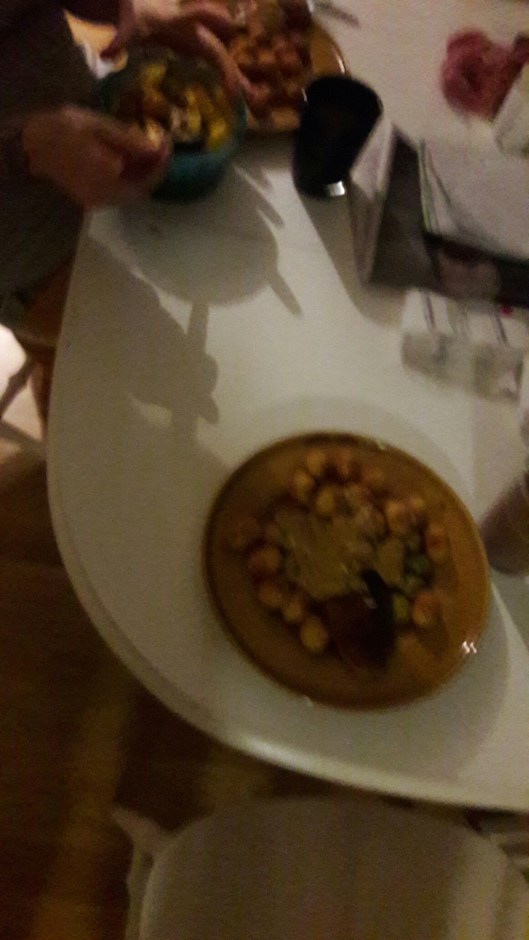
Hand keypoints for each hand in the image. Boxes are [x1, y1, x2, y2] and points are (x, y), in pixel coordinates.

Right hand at [23, 106, 170, 207]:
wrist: (33, 145)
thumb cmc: (63, 129)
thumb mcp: (97, 126)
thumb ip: (127, 139)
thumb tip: (156, 148)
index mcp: (106, 179)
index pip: (145, 181)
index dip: (161, 164)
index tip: (167, 143)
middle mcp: (105, 196)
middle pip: (141, 190)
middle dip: (155, 169)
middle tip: (162, 146)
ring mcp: (99, 201)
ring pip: (132, 191)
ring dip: (144, 173)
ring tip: (149, 149)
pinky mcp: (94, 199)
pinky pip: (121, 191)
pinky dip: (131, 176)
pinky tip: (132, 158)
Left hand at [102, 0, 241, 98]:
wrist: (147, 6)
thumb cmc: (138, 14)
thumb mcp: (129, 26)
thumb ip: (119, 39)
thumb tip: (105, 54)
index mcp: (179, 20)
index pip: (196, 16)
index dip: (211, 19)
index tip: (228, 26)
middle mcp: (196, 32)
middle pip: (217, 52)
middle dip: (229, 72)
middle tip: (241, 95)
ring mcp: (202, 44)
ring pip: (224, 63)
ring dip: (239, 83)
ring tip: (256, 103)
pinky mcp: (203, 55)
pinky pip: (219, 70)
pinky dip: (232, 85)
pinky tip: (247, 101)